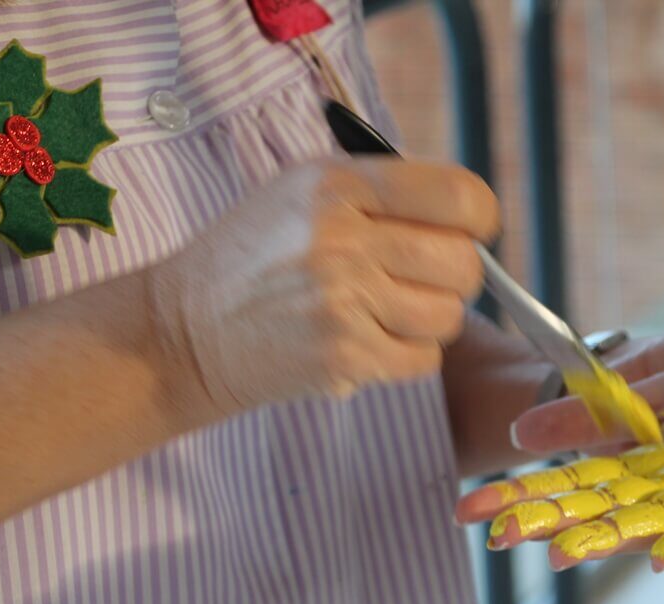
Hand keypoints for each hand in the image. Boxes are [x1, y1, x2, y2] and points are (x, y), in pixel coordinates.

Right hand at [149, 157, 499, 414]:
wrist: (184, 329)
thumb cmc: (258, 257)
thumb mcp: (306, 193)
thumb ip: (385, 192)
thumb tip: (472, 217)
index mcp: (339, 184)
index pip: (458, 196)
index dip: (479, 219)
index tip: (471, 232)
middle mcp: (342, 238)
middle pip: (463, 264)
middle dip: (456, 278)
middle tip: (422, 281)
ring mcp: (343, 300)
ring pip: (449, 317)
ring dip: (429, 321)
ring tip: (384, 312)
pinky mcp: (344, 355)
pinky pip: (423, 359)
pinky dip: (405, 356)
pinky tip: (366, 341)